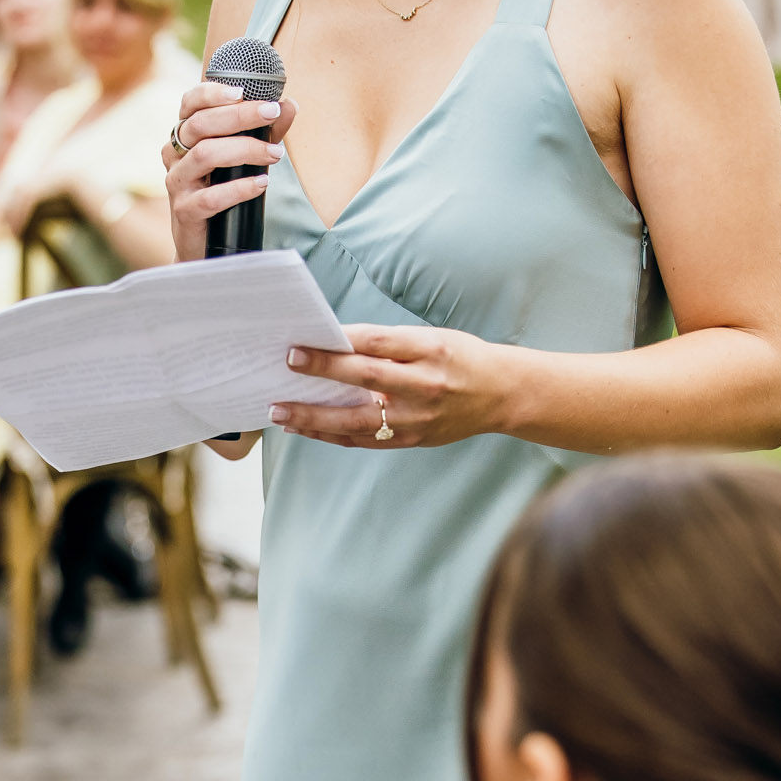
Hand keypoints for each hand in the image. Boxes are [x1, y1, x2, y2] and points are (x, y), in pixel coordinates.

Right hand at [163, 81, 294, 263]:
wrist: (205, 245)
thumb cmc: (223, 193)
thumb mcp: (243, 159)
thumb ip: (264, 132)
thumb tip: (289, 105)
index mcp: (185, 136)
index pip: (190, 103)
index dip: (212, 92)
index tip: (243, 91)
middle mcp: (174, 155)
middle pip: (200, 124)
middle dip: (239, 115)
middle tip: (272, 113)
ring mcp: (176, 183)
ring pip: (205, 155)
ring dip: (244, 149)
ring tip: (274, 153)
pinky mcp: (184, 211)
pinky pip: (210, 196)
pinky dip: (239, 188)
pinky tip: (261, 184)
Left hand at [268, 323, 513, 449]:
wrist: (500, 395)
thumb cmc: (460, 358)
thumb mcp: (431, 339)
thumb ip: (387, 343)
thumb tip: (334, 342)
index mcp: (431, 351)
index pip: (378, 344)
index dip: (340, 342)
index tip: (305, 339)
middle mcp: (425, 387)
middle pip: (365, 380)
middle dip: (322, 373)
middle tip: (286, 366)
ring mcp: (417, 420)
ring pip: (357, 422)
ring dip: (314, 418)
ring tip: (280, 411)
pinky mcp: (410, 441)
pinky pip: (362, 440)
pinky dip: (330, 435)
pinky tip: (304, 428)